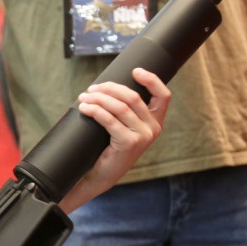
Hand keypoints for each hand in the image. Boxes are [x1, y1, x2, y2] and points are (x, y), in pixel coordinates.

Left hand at [64, 68, 169, 208]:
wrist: (100, 174)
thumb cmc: (107, 147)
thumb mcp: (122, 126)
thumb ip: (124, 110)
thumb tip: (106, 86)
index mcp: (155, 121)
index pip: (163, 96)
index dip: (151, 80)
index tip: (135, 71)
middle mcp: (153, 129)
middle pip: (133, 97)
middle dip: (109, 88)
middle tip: (91, 89)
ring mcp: (143, 137)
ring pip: (120, 106)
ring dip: (98, 98)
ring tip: (83, 97)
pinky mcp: (129, 143)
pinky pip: (110, 120)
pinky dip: (95, 110)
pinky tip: (84, 108)